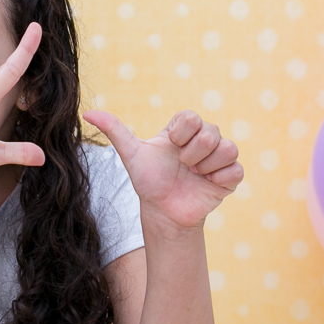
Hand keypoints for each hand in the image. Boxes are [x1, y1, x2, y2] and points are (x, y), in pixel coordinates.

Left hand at [83, 110, 242, 228]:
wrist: (163, 211)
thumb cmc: (149, 180)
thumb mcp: (132, 155)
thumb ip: (114, 130)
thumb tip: (87, 112)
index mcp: (185, 128)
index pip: (191, 117)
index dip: (180, 136)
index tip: (170, 148)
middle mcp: (206, 138)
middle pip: (210, 133)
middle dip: (191, 154)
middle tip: (182, 166)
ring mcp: (220, 157)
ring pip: (227, 148)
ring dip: (205, 166)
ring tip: (194, 175)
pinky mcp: (230, 177)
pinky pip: (236, 170)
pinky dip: (219, 178)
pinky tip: (206, 184)